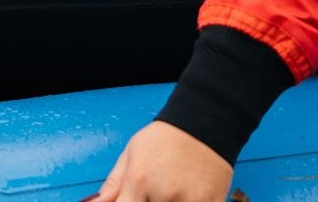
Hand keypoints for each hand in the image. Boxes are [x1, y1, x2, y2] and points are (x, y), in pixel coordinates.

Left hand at [85, 121, 232, 201]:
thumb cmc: (166, 138)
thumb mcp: (131, 154)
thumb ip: (113, 184)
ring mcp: (189, 200)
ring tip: (171, 191)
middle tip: (150, 192)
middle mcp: (163, 193)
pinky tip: (186, 193)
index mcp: (139, 179)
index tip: (131, 200)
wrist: (203, 123)